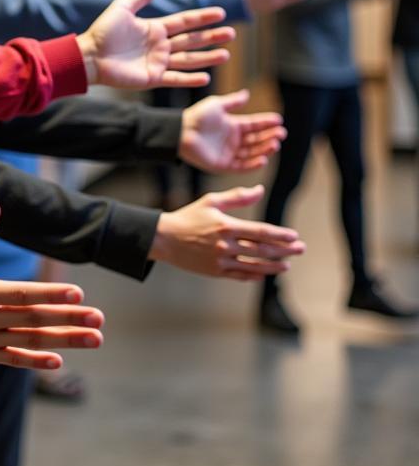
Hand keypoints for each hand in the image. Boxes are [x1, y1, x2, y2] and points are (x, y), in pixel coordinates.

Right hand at [0, 203, 103, 369]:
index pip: (20, 294)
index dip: (50, 295)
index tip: (78, 293)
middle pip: (31, 319)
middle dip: (68, 319)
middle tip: (99, 318)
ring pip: (28, 341)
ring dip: (63, 341)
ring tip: (94, 338)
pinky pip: (11, 360)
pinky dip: (34, 361)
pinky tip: (58, 362)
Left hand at [77, 0, 232, 89]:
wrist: (90, 56)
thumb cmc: (103, 31)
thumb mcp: (122, 8)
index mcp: (155, 28)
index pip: (184, 21)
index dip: (202, 17)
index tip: (221, 13)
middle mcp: (160, 45)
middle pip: (191, 40)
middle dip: (211, 37)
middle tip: (232, 34)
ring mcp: (158, 62)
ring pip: (189, 60)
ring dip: (207, 58)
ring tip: (225, 54)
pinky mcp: (152, 78)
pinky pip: (175, 79)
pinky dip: (190, 79)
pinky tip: (206, 78)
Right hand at [148, 185, 305, 281]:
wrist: (164, 238)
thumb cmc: (188, 217)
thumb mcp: (211, 201)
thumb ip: (237, 196)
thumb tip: (260, 190)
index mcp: (226, 226)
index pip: (260, 232)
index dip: (280, 235)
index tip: (294, 236)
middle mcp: (225, 245)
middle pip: (262, 250)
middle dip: (284, 251)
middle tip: (300, 249)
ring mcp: (220, 260)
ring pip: (254, 266)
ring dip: (273, 266)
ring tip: (287, 265)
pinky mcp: (214, 272)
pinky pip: (239, 276)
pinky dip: (254, 275)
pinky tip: (264, 273)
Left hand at [179, 90, 285, 172]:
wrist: (181, 131)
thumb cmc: (196, 116)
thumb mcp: (217, 105)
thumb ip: (233, 102)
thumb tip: (247, 94)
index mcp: (233, 125)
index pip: (254, 125)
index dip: (266, 123)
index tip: (279, 121)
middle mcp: (233, 140)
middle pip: (256, 140)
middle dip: (269, 137)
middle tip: (280, 133)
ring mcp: (229, 153)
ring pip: (252, 153)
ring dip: (264, 150)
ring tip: (274, 144)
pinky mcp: (223, 165)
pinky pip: (241, 166)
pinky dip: (253, 164)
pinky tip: (263, 159)